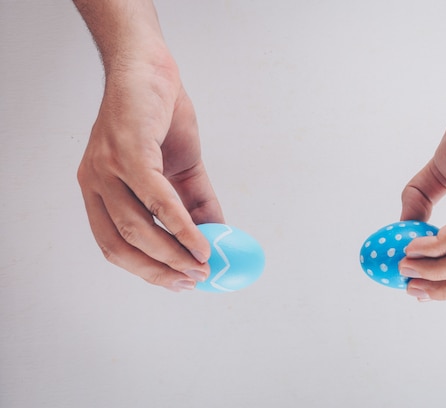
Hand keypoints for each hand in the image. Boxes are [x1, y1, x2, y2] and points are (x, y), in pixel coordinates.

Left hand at [77, 56, 223, 290]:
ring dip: (172, 254)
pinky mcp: (128, 153)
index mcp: (100, 190)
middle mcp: (95, 182)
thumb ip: (195, 202)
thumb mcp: (180, 167)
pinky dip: (181, 226)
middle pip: (120, 245)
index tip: (177, 283)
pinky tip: (200, 241)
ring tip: (201, 264)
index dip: (146, 269)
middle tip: (193, 280)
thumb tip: (215, 235)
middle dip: (159, 270)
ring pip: (136, 228)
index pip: (114, 243)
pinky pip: (156, 200)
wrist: (152, 69)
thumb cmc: (161, 115)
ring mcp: (107, 168)